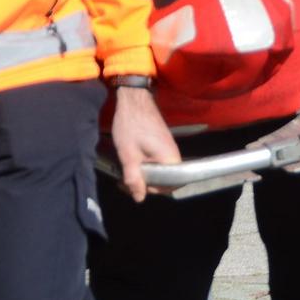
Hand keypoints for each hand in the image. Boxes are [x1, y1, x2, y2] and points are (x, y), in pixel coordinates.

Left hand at [108, 85, 178, 203]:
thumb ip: (134, 179)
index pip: (169, 186)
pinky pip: (157, 161)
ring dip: (143, 173)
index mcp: (170, 159)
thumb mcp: (128, 155)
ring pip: (159, 170)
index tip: (135, 184)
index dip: (152, 190)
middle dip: (145, 183)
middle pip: (164, 180)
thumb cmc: (131, 126)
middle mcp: (174, 155)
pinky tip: (130, 161)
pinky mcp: (162, 143)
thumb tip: (139, 199)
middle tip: (125, 181)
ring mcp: (169, 148)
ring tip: (125, 171)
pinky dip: (145, 164)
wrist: (133, 99)